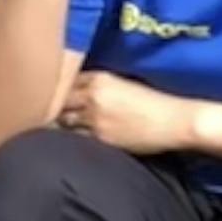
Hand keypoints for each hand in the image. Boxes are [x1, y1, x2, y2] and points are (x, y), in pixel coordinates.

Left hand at [59, 67, 182, 155]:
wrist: (173, 121)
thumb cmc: (154, 103)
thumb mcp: (125, 85)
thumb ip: (100, 88)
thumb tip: (81, 95)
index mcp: (100, 78)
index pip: (67, 81)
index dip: (59, 89)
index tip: (53, 94)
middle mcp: (93, 95)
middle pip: (59, 101)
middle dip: (54, 107)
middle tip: (48, 114)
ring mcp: (94, 118)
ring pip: (63, 121)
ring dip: (60, 124)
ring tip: (56, 129)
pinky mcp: (100, 138)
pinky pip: (76, 139)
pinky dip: (71, 139)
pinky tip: (68, 143)